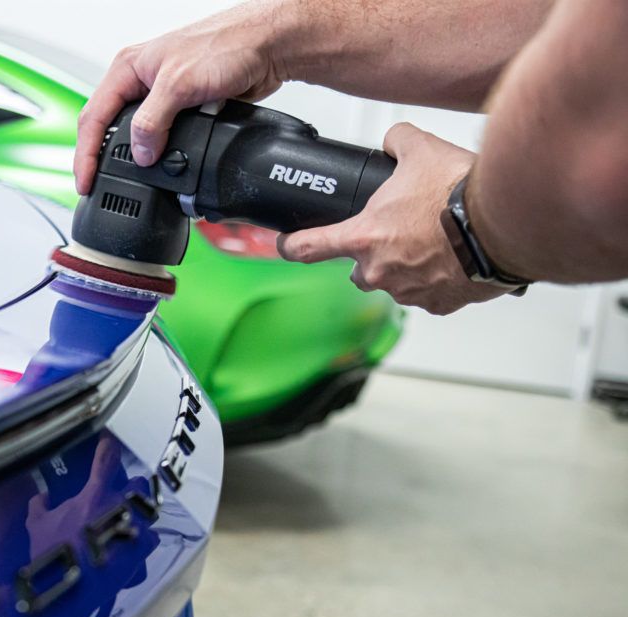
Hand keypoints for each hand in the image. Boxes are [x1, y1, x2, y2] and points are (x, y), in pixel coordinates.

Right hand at [73, 2, 286, 193]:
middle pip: (110, 128)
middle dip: (103, 159)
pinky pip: (164, 138)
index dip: (86, 153)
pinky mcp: (184, 109)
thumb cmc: (224, 45)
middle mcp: (141, 82)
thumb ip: (152, 121)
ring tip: (129, 183)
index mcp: (128, 68)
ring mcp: (162, 96)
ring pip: (138, 136)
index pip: (94, 116)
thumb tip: (140, 154)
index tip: (85, 181)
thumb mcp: (178, 84)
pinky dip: (164, 154)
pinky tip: (163, 168)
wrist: (266, 47)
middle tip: (99, 187)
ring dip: (137, 158)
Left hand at [277, 123, 505, 314]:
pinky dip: (437, 279)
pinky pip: (428, 294)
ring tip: (432, 240)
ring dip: (406, 266)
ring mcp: (409, 292)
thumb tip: (393, 141)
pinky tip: (453, 257)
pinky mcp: (439, 305)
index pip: (308, 247)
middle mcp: (380, 271)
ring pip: (394, 282)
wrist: (504, 224)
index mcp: (363, 238)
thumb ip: (396, 142)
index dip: (290, 246)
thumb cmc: (460, 194)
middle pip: (357, 270)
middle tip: (394, 233)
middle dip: (370, 254)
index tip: (284, 245)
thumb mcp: (420, 149)